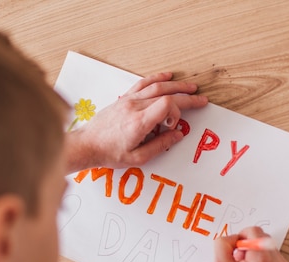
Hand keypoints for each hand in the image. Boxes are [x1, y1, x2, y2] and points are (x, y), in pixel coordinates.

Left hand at [65, 72, 207, 172]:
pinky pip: (143, 84)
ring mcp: (128, 101)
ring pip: (156, 86)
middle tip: (201, 99)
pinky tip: (167, 76)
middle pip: (165, 93)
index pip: (166, 105)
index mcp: (138, 122)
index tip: (174, 125)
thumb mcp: (137, 158)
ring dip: (176, 85)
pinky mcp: (123, 99)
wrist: (87, 145)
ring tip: (190, 87)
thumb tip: (177, 135)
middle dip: (186, 96)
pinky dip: (157, 78)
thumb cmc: (109, 153)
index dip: (177, 112)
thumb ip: (160, 145)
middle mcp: (134, 107)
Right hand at [213, 226, 288, 261]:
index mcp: (261, 261)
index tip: (236, 253)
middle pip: (263, 237)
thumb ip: (223, 244)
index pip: (254, 231)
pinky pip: (275, 256)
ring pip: (268, 246)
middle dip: (249, 246)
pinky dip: (265, 261)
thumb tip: (236, 237)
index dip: (241, 238)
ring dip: (257, 253)